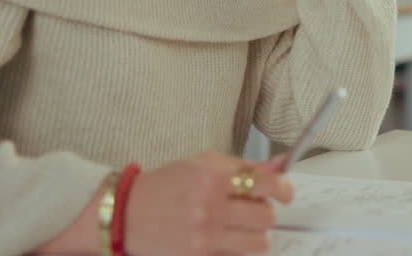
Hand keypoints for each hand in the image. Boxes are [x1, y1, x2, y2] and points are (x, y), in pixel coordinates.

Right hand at [124, 152, 293, 255]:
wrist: (127, 213)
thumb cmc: (167, 185)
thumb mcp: (203, 164)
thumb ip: (244, 167)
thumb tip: (280, 165)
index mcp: (213, 176)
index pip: (267, 184)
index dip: (284, 189)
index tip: (285, 192)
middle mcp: (210, 206)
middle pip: (267, 216)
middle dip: (266, 213)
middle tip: (254, 209)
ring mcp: (205, 235)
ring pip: (259, 242)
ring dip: (257, 235)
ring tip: (241, 228)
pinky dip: (239, 249)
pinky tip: (226, 239)